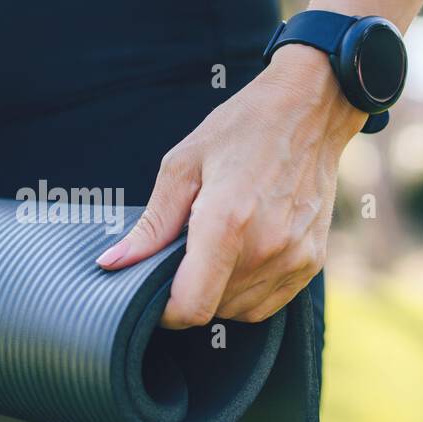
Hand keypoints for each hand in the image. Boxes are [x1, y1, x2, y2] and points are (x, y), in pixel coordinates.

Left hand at [96, 46, 365, 328]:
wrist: (309, 110)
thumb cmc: (240, 129)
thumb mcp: (181, 166)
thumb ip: (150, 226)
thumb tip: (111, 264)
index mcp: (225, 222)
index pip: (190, 306)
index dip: (164, 311)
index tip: (154, 292)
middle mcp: (265, 247)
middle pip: (211, 310)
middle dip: (189, 292)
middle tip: (186, 252)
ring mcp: (293, 257)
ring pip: (239, 311)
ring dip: (218, 294)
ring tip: (216, 248)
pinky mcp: (311, 262)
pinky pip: (267, 304)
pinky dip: (246, 292)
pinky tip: (241, 255)